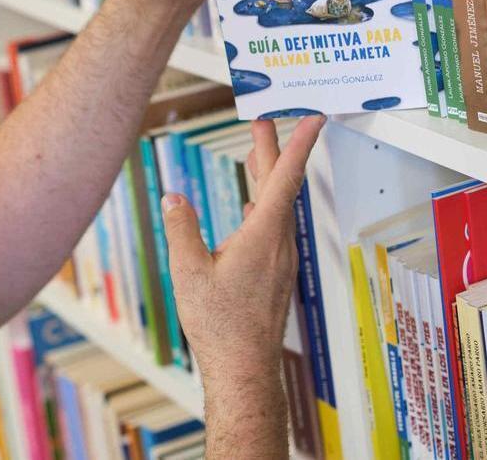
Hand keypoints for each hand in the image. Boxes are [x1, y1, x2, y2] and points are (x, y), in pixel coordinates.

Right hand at [160, 116, 324, 386]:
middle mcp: (279, 243)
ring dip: (269, 176)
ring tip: (257, 153)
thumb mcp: (188, 272)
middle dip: (272, 149)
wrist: (244, 367)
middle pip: (280, 185)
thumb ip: (181, 229)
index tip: (312, 117)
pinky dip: (267, 203)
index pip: (285, 178)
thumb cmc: (219, 325)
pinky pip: (275, 226)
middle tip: (264, 120)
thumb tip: (174, 198)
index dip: (297, 143)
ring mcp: (280, 259)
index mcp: (263, 236)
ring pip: (278, 206)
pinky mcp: (275, 273)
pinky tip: (256, 205)